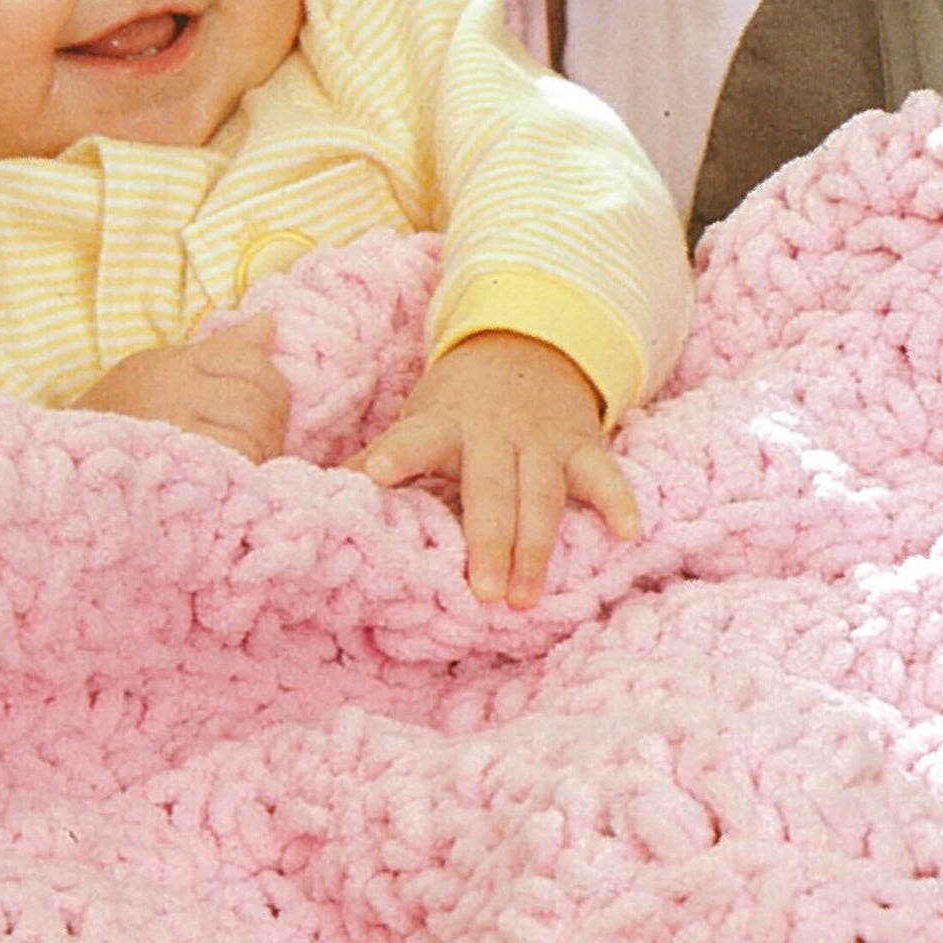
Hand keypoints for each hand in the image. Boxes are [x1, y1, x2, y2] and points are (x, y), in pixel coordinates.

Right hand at [75, 314, 289, 460]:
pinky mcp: (177, 468)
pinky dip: (243, 473)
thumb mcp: (167, 370)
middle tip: (263, 445)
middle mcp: (174, 391)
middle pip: (256, 401)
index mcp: (176, 364)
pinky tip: (231, 480)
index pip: (249, 359)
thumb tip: (268, 323)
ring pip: (250, 434)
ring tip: (247, 465)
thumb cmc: (124, 416)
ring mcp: (174, 431)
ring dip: (260, 454)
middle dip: (273, 426)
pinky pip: (234, 464)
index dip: (272, 386)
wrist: (73, 462)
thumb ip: (222, 350)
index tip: (266, 408)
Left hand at [347, 330, 640, 606]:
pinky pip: (602, 475)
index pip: (415, 439)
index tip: (371, 476)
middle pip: (490, 490)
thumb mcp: (417, 417)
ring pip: (541, 496)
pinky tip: (629, 534)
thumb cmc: (458, 402)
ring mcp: (542, 441)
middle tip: (480, 593)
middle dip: (487, 541)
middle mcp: (494, 433)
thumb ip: (379, 456)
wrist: (529, 343)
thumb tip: (313, 495)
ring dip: (535, 547)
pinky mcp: (582, 446)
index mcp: (444, 423)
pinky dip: (617, 501)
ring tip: (524, 599)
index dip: (394, 455)